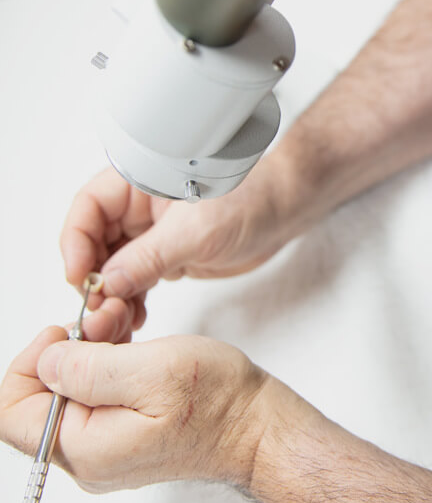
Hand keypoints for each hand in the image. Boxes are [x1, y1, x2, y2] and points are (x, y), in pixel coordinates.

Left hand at [0, 327, 274, 492]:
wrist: (257, 428)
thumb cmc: (218, 403)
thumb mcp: (152, 370)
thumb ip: (87, 368)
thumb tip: (46, 361)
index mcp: (85, 449)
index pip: (11, 413)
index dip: (28, 362)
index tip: (64, 334)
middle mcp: (87, 459)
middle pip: (37, 401)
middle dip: (63, 351)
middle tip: (103, 322)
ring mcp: (104, 451)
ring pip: (66, 395)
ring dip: (85, 353)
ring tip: (122, 328)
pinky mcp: (121, 439)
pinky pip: (91, 399)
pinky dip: (103, 365)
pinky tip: (129, 346)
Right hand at [60, 156, 303, 322]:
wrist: (284, 211)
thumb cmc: (250, 201)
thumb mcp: (196, 232)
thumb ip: (150, 258)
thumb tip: (107, 284)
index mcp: (139, 182)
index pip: (88, 208)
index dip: (76, 242)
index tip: (79, 276)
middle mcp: (138, 207)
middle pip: (93, 241)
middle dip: (91, 276)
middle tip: (98, 308)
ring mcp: (150, 234)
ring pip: (111, 266)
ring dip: (111, 294)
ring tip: (119, 320)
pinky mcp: (165, 256)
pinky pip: (134, 279)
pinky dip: (130, 300)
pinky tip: (134, 319)